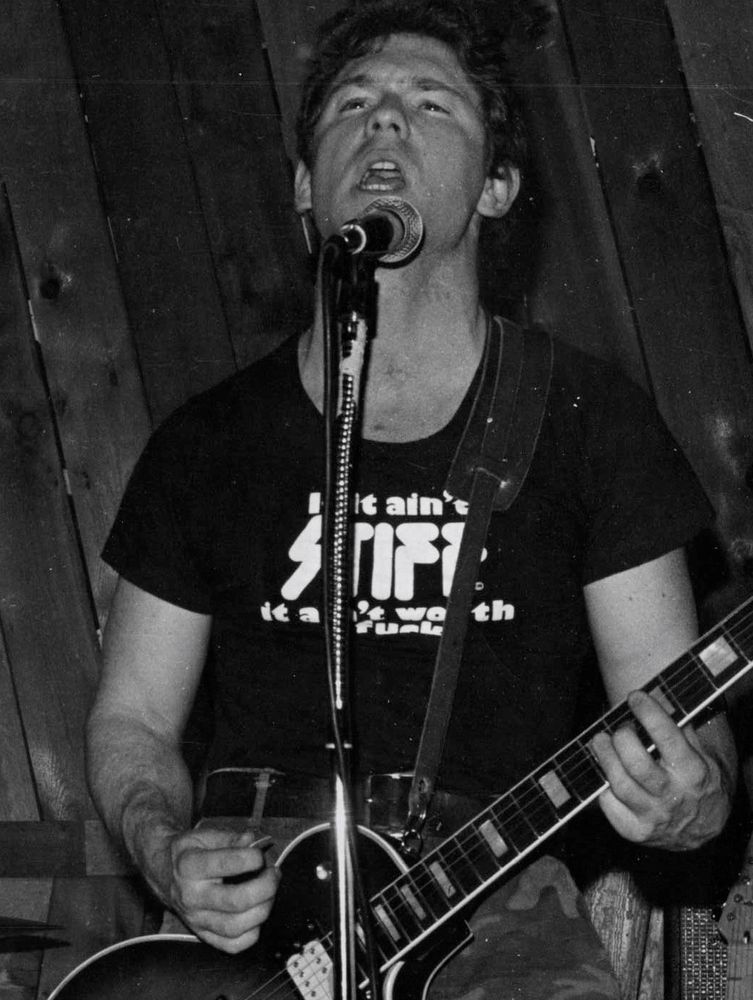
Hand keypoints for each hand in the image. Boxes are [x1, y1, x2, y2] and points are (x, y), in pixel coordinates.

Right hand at [162, 826, 279, 952]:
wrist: (163, 873)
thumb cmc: (189, 852)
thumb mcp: (204, 836)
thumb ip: (230, 838)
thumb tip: (252, 841)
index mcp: (190, 866)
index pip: (225, 864)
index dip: (251, 858)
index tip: (260, 855)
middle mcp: (192, 896)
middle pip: (237, 901)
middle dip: (265, 887)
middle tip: (274, 874)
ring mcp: (196, 919)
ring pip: (237, 927)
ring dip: (264, 909)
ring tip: (270, 892)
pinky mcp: (202, 935)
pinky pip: (232, 945)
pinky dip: (252, 933)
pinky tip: (257, 913)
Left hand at [591, 691, 732, 849]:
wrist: (703, 827)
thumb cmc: (696, 780)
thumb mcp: (700, 753)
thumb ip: (680, 728)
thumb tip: (653, 697)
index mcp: (693, 772)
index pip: (667, 737)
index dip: (648, 712)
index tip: (635, 697)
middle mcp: (673, 796)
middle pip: (636, 763)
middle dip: (621, 738)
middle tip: (619, 728)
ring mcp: (652, 816)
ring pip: (618, 783)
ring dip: (604, 756)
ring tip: (600, 741)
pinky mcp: (634, 831)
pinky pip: (608, 804)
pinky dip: (602, 784)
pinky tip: (605, 772)